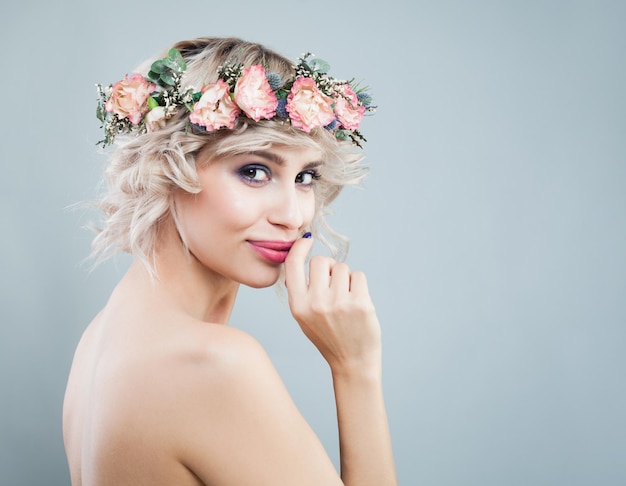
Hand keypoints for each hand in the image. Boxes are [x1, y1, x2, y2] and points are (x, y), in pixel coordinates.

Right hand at [284, 236, 381, 374]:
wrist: (351, 362)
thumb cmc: (328, 335)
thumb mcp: (304, 316)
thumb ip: (301, 290)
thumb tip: (304, 255)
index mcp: (298, 306)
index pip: (293, 265)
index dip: (300, 247)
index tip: (307, 239)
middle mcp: (316, 303)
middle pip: (321, 261)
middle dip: (329, 268)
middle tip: (333, 285)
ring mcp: (338, 303)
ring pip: (342, 267)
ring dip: (345, 279)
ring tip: (345, 300)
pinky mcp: (360, 303)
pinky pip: (358, 276)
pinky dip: (359, 285)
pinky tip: (357, 303)